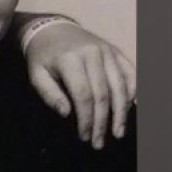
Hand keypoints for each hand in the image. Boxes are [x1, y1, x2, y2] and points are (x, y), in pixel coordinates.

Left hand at [24, 22, 135, 147]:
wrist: (54, 29)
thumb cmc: (43, 57)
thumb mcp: (37, 75)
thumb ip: (49, 95)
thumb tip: (66, 114)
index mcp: (70, 59)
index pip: (83, 95)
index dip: (86, 119)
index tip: (84, 137)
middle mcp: (93, 54)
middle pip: (103, 94)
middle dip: (103, 121)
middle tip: (100, 142)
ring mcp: (107, 51)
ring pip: (120, 85)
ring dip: (121, 112)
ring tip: (118, 132)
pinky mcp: (116, 51)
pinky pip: (130, 73)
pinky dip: (134, 91)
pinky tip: (134, 108)